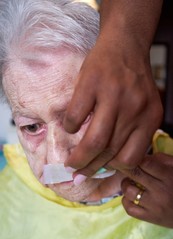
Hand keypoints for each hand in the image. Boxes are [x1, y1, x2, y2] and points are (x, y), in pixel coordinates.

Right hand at [63, 37, 162, 175]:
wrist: (125, 44)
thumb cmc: (132, 80)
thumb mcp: (143, 107)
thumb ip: (133, 131)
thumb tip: (110, 160)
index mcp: (150, 118)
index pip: (132, 157)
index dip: (114, 168)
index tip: (102, 168)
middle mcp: (134, 109)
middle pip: (110, 153)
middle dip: (90, 168)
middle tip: (78, 172)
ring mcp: (113, 96)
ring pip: (94, 142)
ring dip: (78, 157)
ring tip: (70, 163)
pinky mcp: (92, 84)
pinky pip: (75, 117)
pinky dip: (69, 126)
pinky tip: (70, 126)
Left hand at [121, 153, 172, 227]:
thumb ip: (162, 160)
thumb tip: (143, 156)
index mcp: (169, 176)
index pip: (146, 163)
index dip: (136, 158)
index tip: (133, 158)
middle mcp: (160, 191)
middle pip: (134, 174)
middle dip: (126, 167)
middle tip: (124, 166)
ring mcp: (154, 206)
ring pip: (128, 191)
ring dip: (126, 184)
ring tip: (130, 182)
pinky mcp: (150, 218)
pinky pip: (129, 208)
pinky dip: (126, 200)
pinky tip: (131, 196)